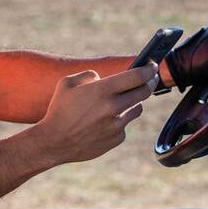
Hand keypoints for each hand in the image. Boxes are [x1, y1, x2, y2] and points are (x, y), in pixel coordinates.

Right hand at [32, 65, 156, 165]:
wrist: (54, 142)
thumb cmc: (59, 110)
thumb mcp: (67, 83)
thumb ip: (88, 75)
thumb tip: (102, 78)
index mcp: (102, 90)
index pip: (136, 76)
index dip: (149, 69)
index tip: (153, 66)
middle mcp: (113, 107)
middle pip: (144, 91)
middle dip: (150, 82)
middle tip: (151, 79)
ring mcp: (117, 124)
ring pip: (136, 108)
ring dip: (132, 103)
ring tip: (120, 102)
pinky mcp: (117, 138)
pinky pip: (125, 125)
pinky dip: (118, 121)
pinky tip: (103, 123)